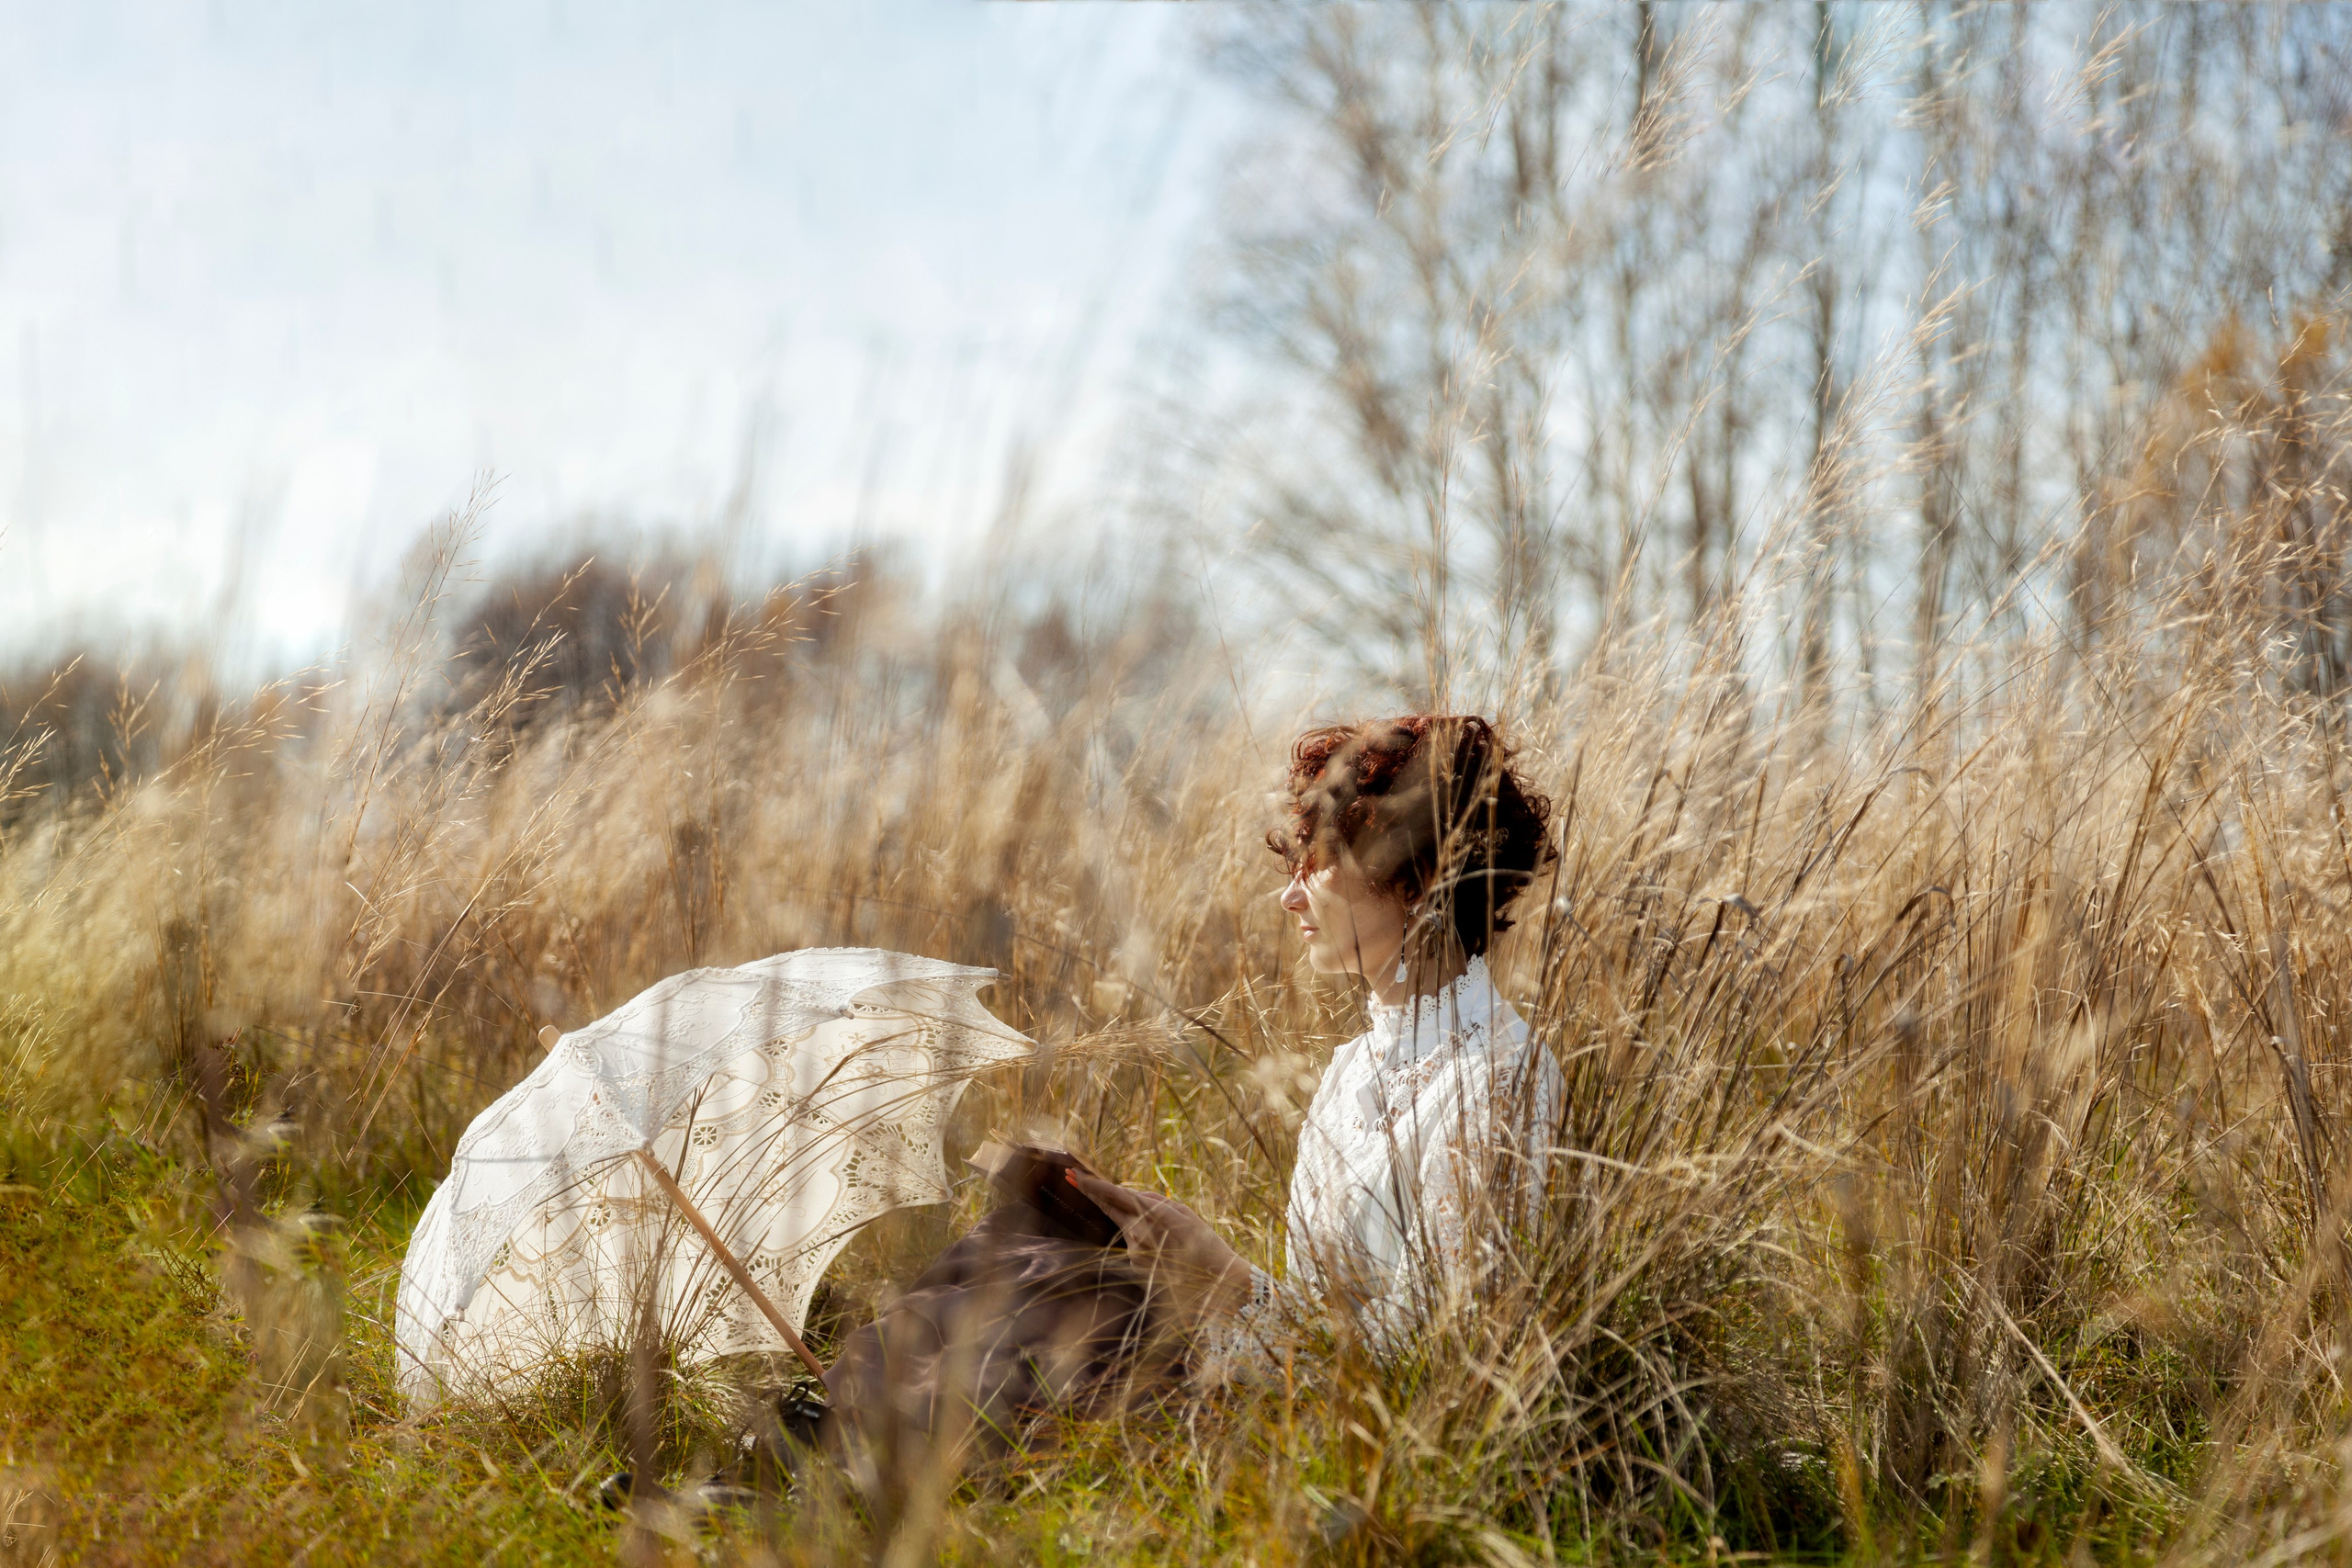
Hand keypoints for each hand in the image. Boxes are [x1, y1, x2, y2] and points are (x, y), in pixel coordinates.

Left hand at [1068, 1171, 1252, 1323]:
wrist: (1214, 1281)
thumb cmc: (1204, 1243)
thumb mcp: (1184, 1213)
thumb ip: (1155, 1201)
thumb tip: (1133, 1196)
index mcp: (1153, 1214)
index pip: (1114, 1196)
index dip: (1092, 1185)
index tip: (1074, 1173)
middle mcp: (1138, 1231)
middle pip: (1109, 1207)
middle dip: (1089, 1191)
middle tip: (1070, 1175)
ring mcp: (1135, 1250)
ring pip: (1126, 1225)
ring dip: (1134, 1220)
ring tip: (1168, 1233)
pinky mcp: (1136, 1264)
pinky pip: (1135, 1243)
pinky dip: (1144, 1239)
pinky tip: (1166, 1250)